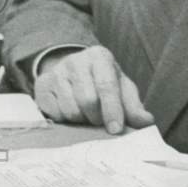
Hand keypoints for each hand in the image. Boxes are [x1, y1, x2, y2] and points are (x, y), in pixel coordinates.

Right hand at [33, 45, 154, 134]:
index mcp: (100, 56)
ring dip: (82, 121)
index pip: (106, 85)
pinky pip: (54, 114)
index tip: (116, 129)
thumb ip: (134, 106)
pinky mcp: (41, 86)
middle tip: (100, 122)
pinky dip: (66, 120)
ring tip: (86, 115)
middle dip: (97, 118)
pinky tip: (71, 112)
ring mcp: (56, 73)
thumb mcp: (122, 88)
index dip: (112, 109)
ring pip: (70, 110)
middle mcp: (76, 61)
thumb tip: (146, 122)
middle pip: (87, 100)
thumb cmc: (104, 81)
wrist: (74, 70)